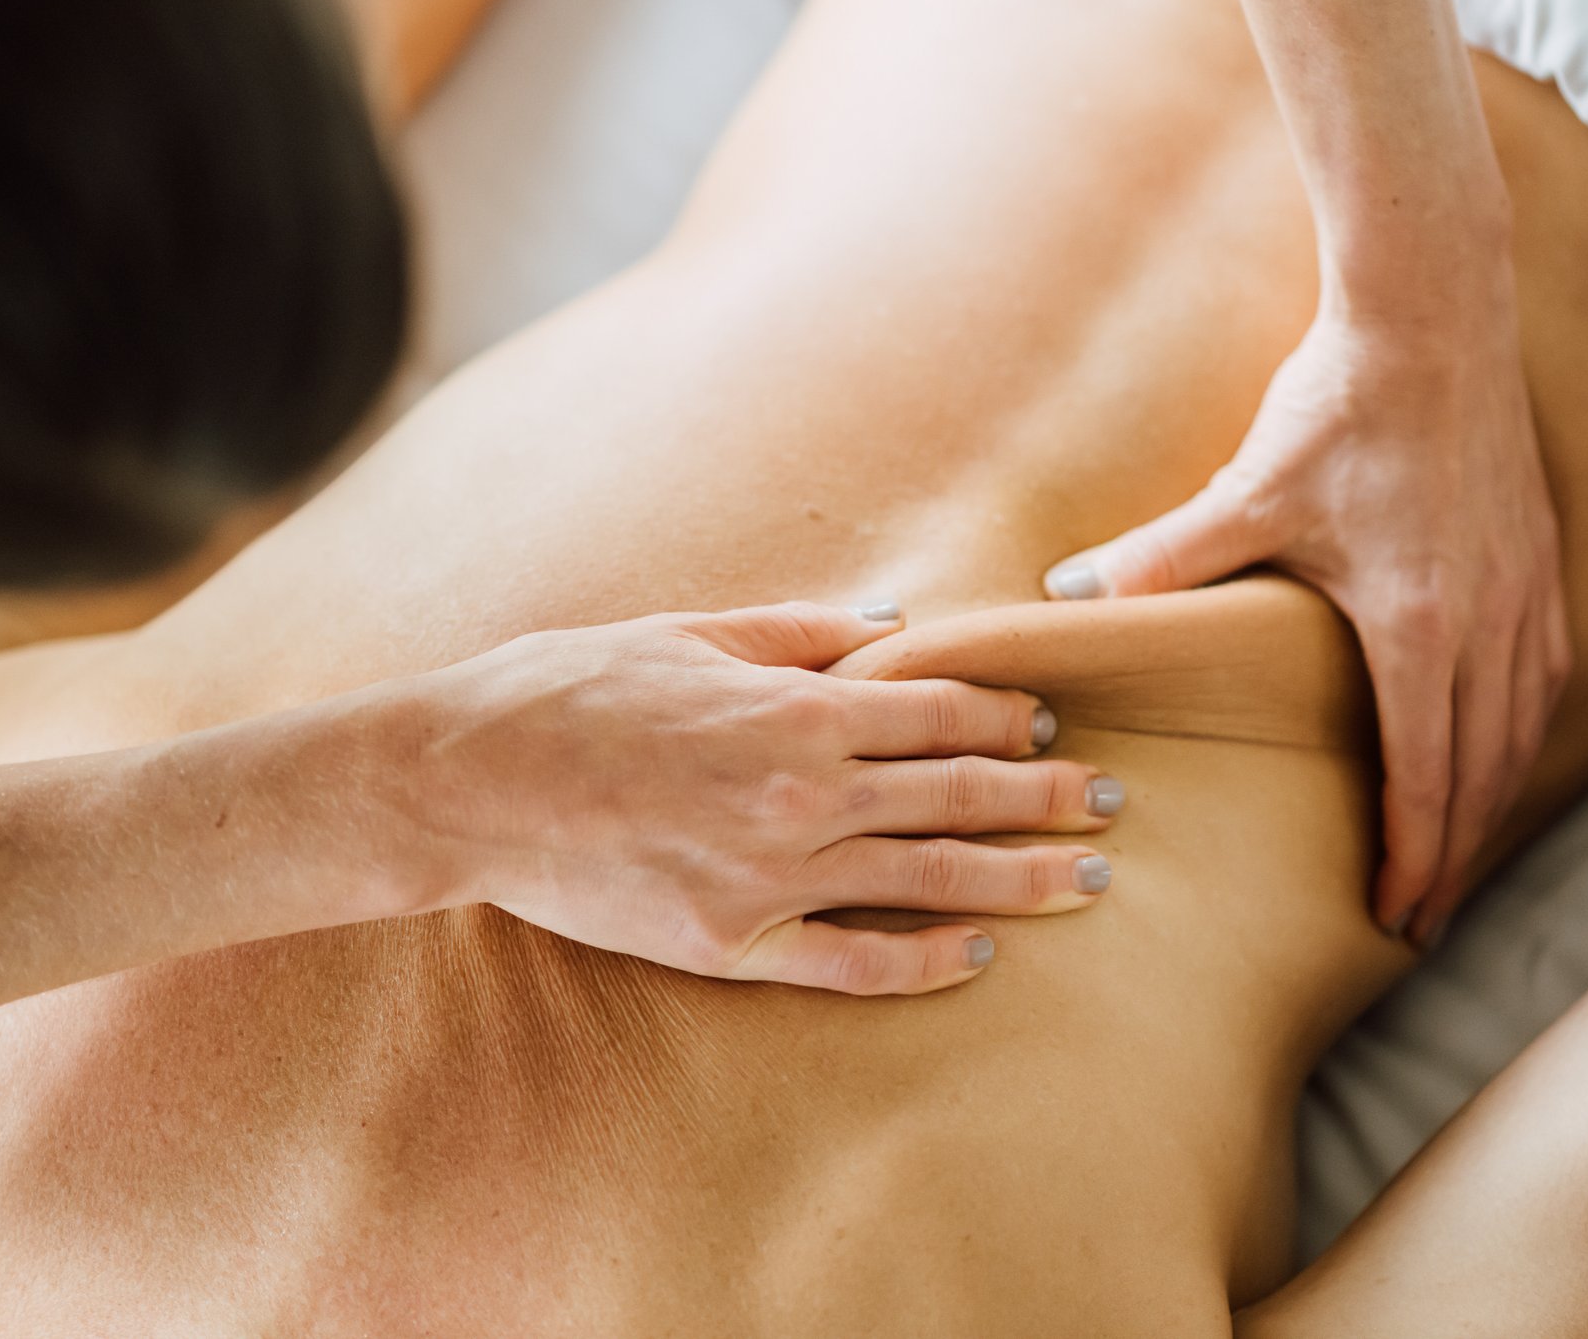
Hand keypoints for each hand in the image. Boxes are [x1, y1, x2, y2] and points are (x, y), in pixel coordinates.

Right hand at [357, 602, 1120, 993]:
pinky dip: (925, 961)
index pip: (940, 711)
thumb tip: (892, 626)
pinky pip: (854, 961)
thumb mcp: (689, 632)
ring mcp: (772, 877)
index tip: (1051, 723)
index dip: (1008, 716)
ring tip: (1091, 883)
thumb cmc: (570, 690)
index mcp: (797, 708)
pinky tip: (979, 957)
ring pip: (930, 881)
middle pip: (960, 795)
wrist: (470, 783)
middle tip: (1116, 803)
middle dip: (1049, 798)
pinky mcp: (732, 944)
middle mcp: (803, 794)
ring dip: (1021, 879)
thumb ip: (800, 633)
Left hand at [1043, 285, 1567, 946]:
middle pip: (1485, 774)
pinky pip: (1547, 672)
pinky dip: (1526, 729)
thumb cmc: (1342, 404)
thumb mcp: (1249, 489)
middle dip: (1456, 855)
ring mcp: (1528, 590)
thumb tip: (1069, 591)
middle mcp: (1491, 623)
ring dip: (1497, 800)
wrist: (1437, 312)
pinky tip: (1504, 742)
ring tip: (1464, 853)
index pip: (1423, 775)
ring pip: (1526, 730)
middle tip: (1425, 919)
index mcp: (1418, 627)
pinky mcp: (1542, 555)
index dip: (1411, 854)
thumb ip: (1165, 555)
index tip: (1394, 913)